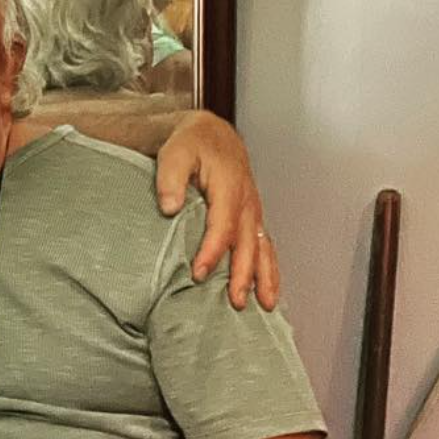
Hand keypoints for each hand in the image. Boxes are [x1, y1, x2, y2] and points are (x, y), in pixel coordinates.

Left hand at [155, 111, 278, 309]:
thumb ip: (170, 179)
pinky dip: (270, 268)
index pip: (222, 226)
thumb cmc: (191, 144)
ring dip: (265, 276)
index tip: (199, 273)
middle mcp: (246, 201)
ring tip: (265, 305)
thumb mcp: (174, 153)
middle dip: (244, 274)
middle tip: (236, 301)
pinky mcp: (251, 216)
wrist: (210, 133)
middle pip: (248, 243)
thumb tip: (169, 206)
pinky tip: (269, 290)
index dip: (212, 251)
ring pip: (263, 247)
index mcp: (229, 187)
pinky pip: (264, 244)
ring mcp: (252, 210)